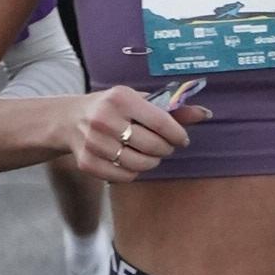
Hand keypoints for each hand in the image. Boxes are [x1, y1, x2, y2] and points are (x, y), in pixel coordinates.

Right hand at [65, 84, 209, 181]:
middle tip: (164, 146)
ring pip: (140, 164)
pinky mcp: (87, 162)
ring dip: (151, 162)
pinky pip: (124, 176)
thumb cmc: (112, 108)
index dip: (177, 135)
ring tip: (149, 154)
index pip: (161, 122)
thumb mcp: (138, 101)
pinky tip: (130, 161)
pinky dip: (133, 172)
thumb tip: (206, 114)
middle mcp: (104, 119)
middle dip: (165, 149)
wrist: (69, 119)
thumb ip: (172, 109)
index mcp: (121, 98)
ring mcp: (93, 142)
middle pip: (152, 146)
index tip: (181, 139)